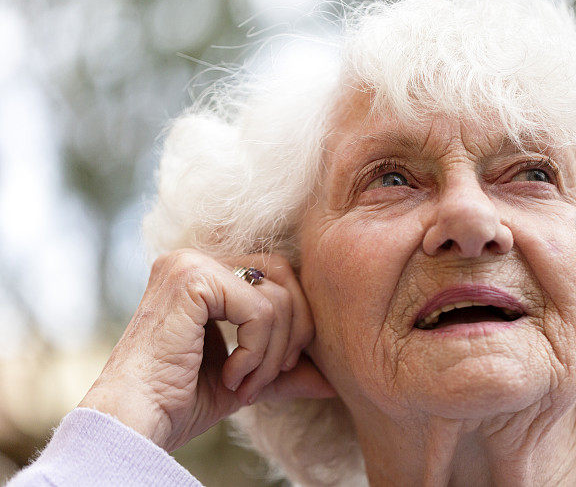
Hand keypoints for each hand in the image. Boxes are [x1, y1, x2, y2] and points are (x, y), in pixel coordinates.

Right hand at [78, 248, 336, 452]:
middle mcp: (193, 260)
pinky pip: (259, 309)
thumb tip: (332, 378)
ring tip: (246, 385)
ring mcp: (190, 264)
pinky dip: (257, 351)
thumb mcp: (245, 379)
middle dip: (294, 333)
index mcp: (203, 275)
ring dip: (272, 353)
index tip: (281, 370)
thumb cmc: (177, 403)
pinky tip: (233, 376)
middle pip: (284, 276)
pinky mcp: (192, 279)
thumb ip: (284, 368)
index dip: (294, 323)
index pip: (276, 277)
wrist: (133, 424)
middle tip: (273, 376)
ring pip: (276, 296)